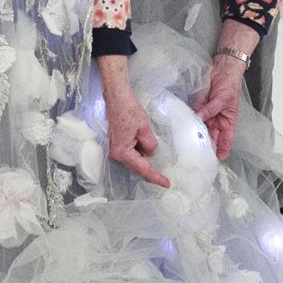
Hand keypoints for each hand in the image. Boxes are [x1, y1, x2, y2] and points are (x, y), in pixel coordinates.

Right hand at [95, 56, 170, 188]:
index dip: (155, 177)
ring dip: (146, 162)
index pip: (143, 168)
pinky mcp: (118, 144)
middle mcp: (117, 154)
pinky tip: (149, 153)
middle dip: (151, 172)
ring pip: (135, 161)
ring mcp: (116, 150)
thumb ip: (149, 144)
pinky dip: (141, 155)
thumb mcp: (144, 128)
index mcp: (123, 152)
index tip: (166, 184)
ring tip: (159, 169)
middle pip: (137, 167)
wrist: (117, 99)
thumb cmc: (129, 111)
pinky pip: (132, 154)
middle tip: (165, 180)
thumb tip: (150, 153)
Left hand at [195, 58, 244, 160]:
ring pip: (201, 127)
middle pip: (211, 135)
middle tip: (196, 154)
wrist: (223, 68)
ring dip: (195, 133)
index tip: (217, 159)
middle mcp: (217, 119)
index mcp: (228, 120)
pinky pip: (194, 115)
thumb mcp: (223, 99)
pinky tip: (182, 127)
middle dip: (205, 144)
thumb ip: (210, 110)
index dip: (222, 149)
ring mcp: (208, 112)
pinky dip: (189, 120)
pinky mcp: (199, 105)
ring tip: (187, 143)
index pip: (226, 139)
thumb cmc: (230, 84)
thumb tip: (199, 118)